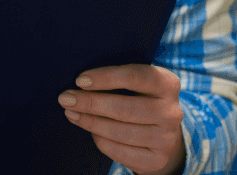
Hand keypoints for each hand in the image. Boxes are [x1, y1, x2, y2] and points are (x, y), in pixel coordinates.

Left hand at [58, 64, 185, 174]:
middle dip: (91, 103)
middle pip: (125, 108)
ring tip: (71, 113)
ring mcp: (166, 138)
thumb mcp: (137, 83)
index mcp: (167, 84)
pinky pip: (120, 151)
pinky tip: (90, 130)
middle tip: (65, 98)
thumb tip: (81, 81)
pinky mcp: (157, 159)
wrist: (162, 133)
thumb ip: (116, 78)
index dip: (106, 78)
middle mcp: (172, 111)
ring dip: (90, 122)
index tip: (80, 80)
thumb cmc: (139, 98)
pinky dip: (100, 140)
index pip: (135, 77)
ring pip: (120, 131)